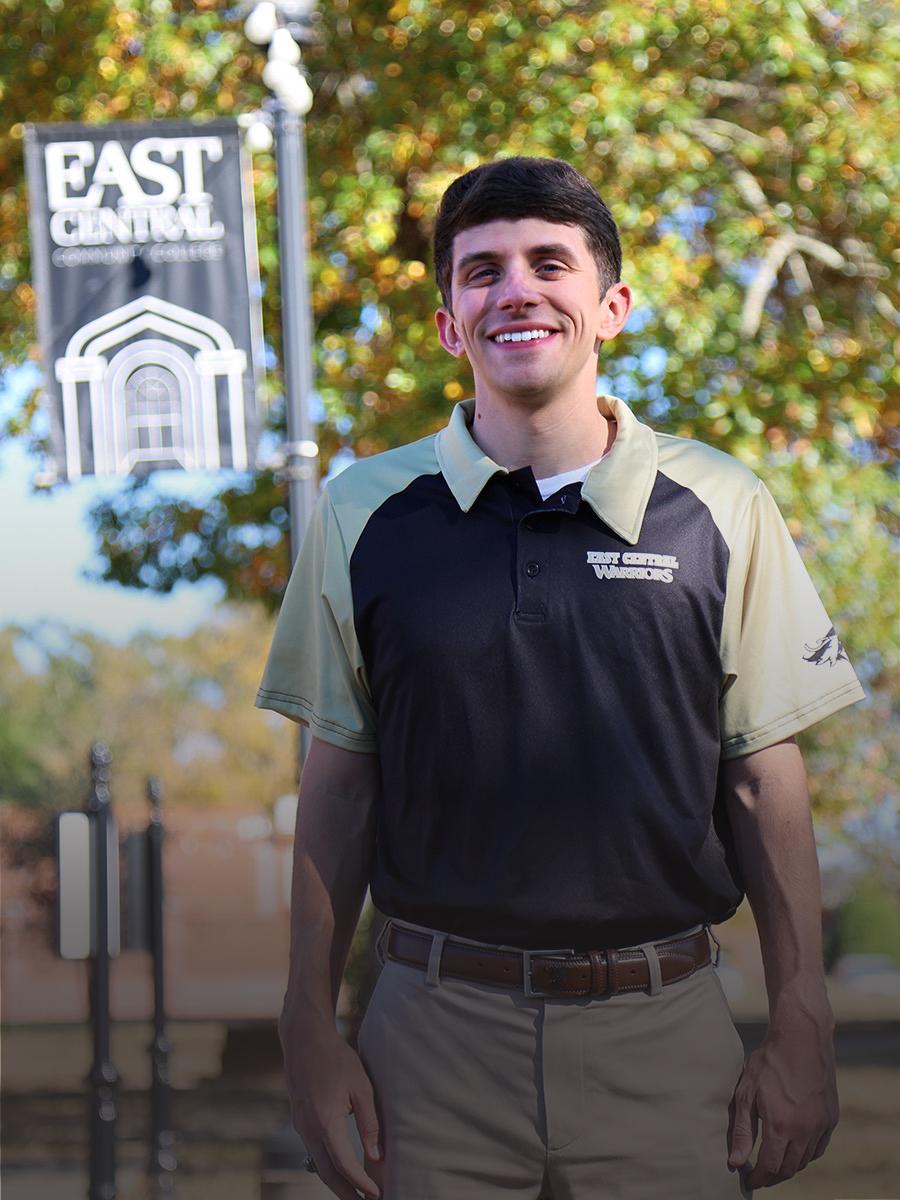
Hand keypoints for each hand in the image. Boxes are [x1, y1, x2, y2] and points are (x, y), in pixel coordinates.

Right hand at [279, 1014, 381, 1199]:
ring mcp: (301, 1125)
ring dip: (336, 1183)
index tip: (377, 1194)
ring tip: (355, 1195)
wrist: (304, 1039)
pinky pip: (313, 1151)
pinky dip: (328, 1166)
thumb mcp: (361, 1086)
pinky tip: (340, 1170)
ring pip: (318, 1164)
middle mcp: (309, 1129)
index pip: (344, 1164)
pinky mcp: (300, 1120)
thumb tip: (376, 1155)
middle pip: (327, 1173)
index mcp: (325, 1121)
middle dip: (346, 1194)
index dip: (361, 1183)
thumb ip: (369, 1122)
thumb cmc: (336, 1058)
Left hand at [727, 1024, 838, 1188]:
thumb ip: (742, 1131)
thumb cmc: (769, 1062)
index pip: (770, 1168)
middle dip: (773, 1177)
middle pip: (789, 1168)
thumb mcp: (747, 1093)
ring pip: (805, 1160)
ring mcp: (821, 1125)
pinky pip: (819, 1146)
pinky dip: (807, 1153)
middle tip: (760, 1177)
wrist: (801, 1038)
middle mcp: (804, 1131)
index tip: (748, 1181)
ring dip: (789, 1166)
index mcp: (781, 1127)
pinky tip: (795, 1148)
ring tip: (775, 1163)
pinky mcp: (831, 1117)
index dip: (758, 1179)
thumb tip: (735, 1162)